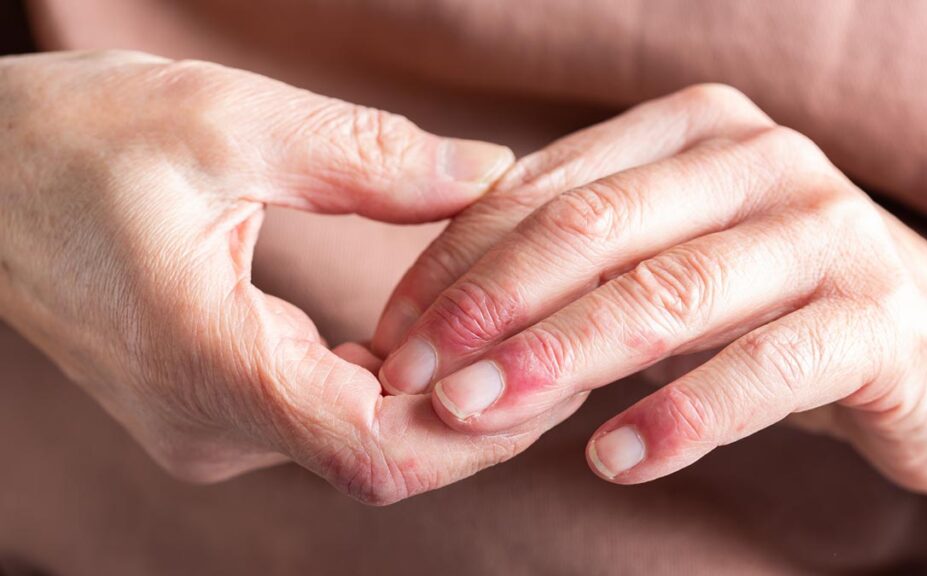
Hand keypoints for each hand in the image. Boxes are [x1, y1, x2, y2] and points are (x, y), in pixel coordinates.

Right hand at [0, 50, 584, 504]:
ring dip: (440, 399)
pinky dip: (389, 384)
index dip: (482, 426)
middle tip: (560, 339)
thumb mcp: (224, 120)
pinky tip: (429, 331)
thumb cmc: (69, 138)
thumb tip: (491, 176)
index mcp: (211, 366)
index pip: (379, 453)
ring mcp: (206, 426)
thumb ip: (367, 158)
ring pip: (357, 445)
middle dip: (481, 412)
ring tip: (514, 329)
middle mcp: (209, 425)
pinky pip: (323, 416)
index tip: (556, 367)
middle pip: (382, 460)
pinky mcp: (210, 406)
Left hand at [374, 85, 926, 495]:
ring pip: (668, 294)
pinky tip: (616, 461)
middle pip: (593, 232)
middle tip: (412, 379)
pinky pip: (764, 370)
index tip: (394, 336)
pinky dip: (682, 417)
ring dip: (561, 359)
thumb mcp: (668, 259)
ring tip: (482, 416)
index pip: (543, 192)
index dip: (454, 266)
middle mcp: (759, 160)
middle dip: (487, 309)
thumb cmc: (771, 300)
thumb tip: (440, 318)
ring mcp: (825, 232)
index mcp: (693, 129)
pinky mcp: (877, 319)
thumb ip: (578, 263)